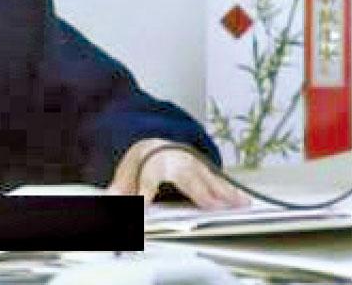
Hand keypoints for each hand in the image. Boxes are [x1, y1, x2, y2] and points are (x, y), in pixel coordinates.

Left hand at [107, 138, 248, 208]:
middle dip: (200, 191)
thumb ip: (118, 190)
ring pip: (209, 177)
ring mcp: (192, 163)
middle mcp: (174, 159)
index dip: (145, 192)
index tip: (142, 206)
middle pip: (188, 176)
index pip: (148, 176)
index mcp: (151, 159)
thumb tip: (108, 203)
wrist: (153, 144)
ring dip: (224, 192)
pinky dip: (231, 191)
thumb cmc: (141, 162)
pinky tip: (243, 200)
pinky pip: (218, 180)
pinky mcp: (204, 169)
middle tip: (213, 207)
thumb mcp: (124, 174)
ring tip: (238, 205)